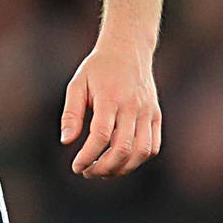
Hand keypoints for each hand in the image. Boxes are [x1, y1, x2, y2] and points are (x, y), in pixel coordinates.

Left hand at [60, 37, 161, 177]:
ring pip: (141, 151)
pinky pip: (153, 146)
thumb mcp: (77, 85)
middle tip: (87, 172)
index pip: (101, 136)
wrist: (128, 50)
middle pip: (123, 148)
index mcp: (110, 98)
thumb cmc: (98, 69)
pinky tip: (121, 160)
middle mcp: (132, 106)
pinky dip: (138, 160)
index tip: (76, 165)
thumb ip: (71, 114)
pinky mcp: (156, 116)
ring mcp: (148, 112)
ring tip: (103, 171)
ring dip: (122, 168)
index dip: (88, 156)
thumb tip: (66, 141)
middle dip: (103, 167)